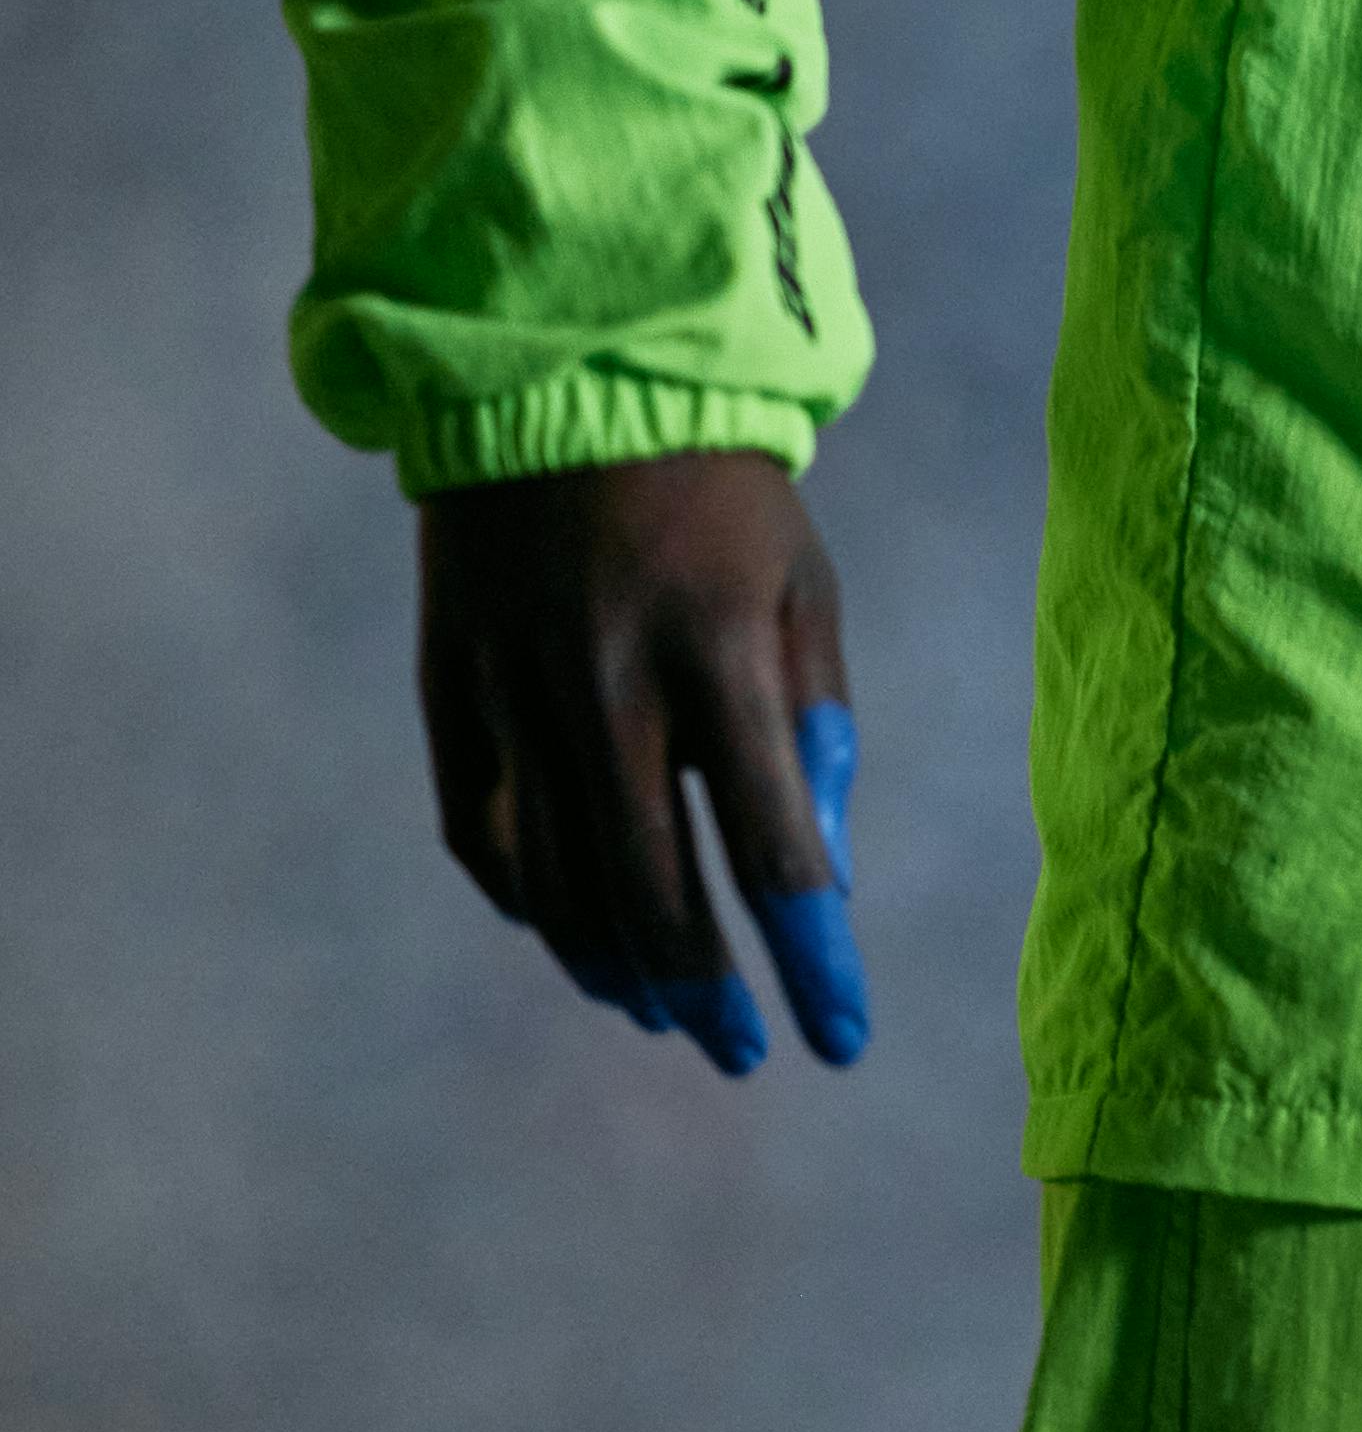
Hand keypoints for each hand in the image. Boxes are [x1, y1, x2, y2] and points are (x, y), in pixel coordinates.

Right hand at [415, 450, 867, 1074]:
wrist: (568, 381)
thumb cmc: (723, 492)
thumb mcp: (804, 587)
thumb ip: (816, 725)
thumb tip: (821, 864)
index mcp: (718, 657)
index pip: (776, 853)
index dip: (812, 960)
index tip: (841, 1039)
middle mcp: (609, 691)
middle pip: (654, 895)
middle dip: (708, 994)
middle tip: (747, 1050)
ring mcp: (516, 698)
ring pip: (558, 885)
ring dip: (617, 967)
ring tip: (669, 1012)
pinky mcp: (451, 695)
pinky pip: (483, 837)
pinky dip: (530, 903)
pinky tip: (574, 937)